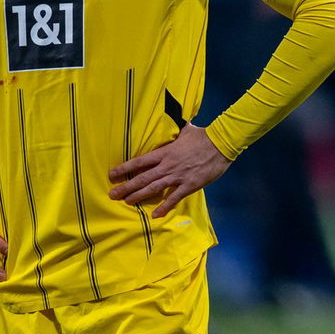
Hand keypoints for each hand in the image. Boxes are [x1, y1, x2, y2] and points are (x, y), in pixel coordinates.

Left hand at [109, 124, 230, 217]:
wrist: (221, 144)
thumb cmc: (204, 136)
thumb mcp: (186, 130)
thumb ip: (176, 130)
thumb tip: (173, 119)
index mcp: (165, 152)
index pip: (140, 161)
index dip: (125, 169)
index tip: (112, 175)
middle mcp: (168, 166)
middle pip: (143, 178)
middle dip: (126, 187)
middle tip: (112, 195)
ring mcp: (178, 176)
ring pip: (154, 188)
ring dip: (139, 196)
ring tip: (126, 202)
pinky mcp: (189, 185)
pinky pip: (174, 198)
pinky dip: (164, 207)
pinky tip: (155, 215)